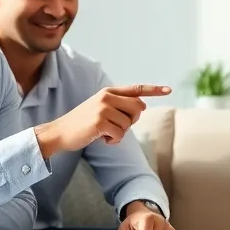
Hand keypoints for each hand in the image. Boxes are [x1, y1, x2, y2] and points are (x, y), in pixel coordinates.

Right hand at [35, 85, 170, 157]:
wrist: (60, 132)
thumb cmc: (83, 124)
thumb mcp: (101, 109)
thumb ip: (119, 106)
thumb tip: (142, 107)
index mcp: (108, 92)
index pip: (136, 89)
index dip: (154, 90)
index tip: (169, 90)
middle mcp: (107, 96)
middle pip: (138, 108)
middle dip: (132, 121)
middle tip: (116, 127)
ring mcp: (103, 108)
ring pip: (129, 124)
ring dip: (120, 133)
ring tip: (104, 133)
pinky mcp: (100, 121)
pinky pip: (120, 134)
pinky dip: (113, 140)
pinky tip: (102, 139)